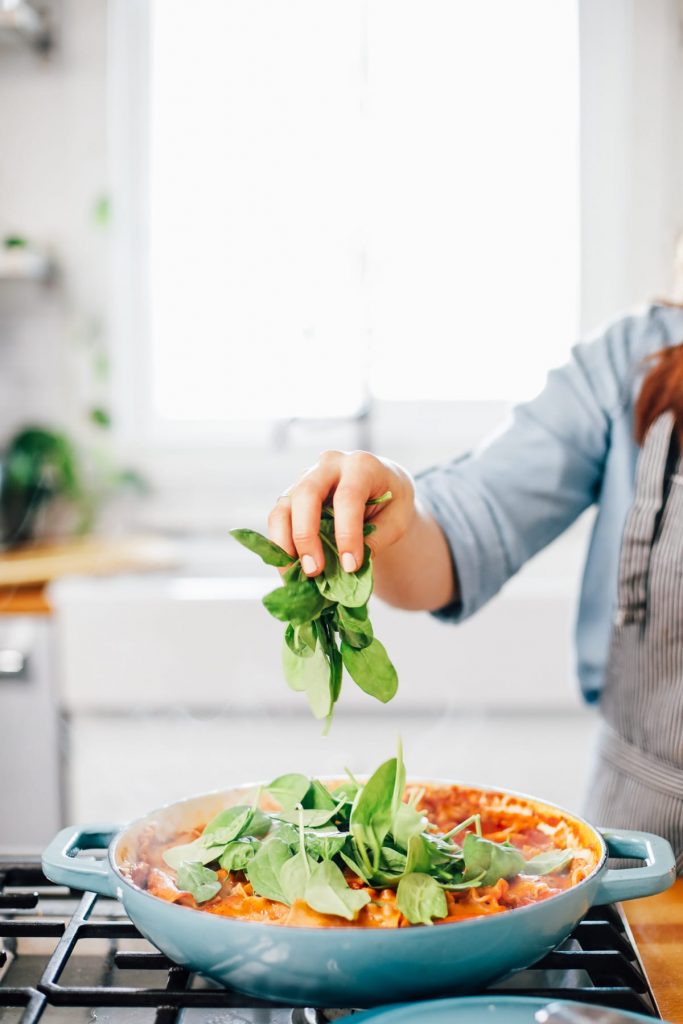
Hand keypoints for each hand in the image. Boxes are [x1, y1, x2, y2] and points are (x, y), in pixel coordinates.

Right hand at [268, 450, 415, 576]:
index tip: (351, 566)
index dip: (347, 534)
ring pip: (284, 506)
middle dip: (306, 536)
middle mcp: (329, 465)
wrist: (381, 486)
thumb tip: (346, 567)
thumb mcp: (397, 520)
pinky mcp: (292, 494)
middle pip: (307, 494)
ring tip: (295, 575)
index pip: (348, 497)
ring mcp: (306, 477)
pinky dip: (280, 545)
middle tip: (314, 571)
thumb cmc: (391, 503)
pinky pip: (278, 518)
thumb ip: (375, 540)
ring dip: (285, 543)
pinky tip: (290, 569)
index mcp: (361, 466)